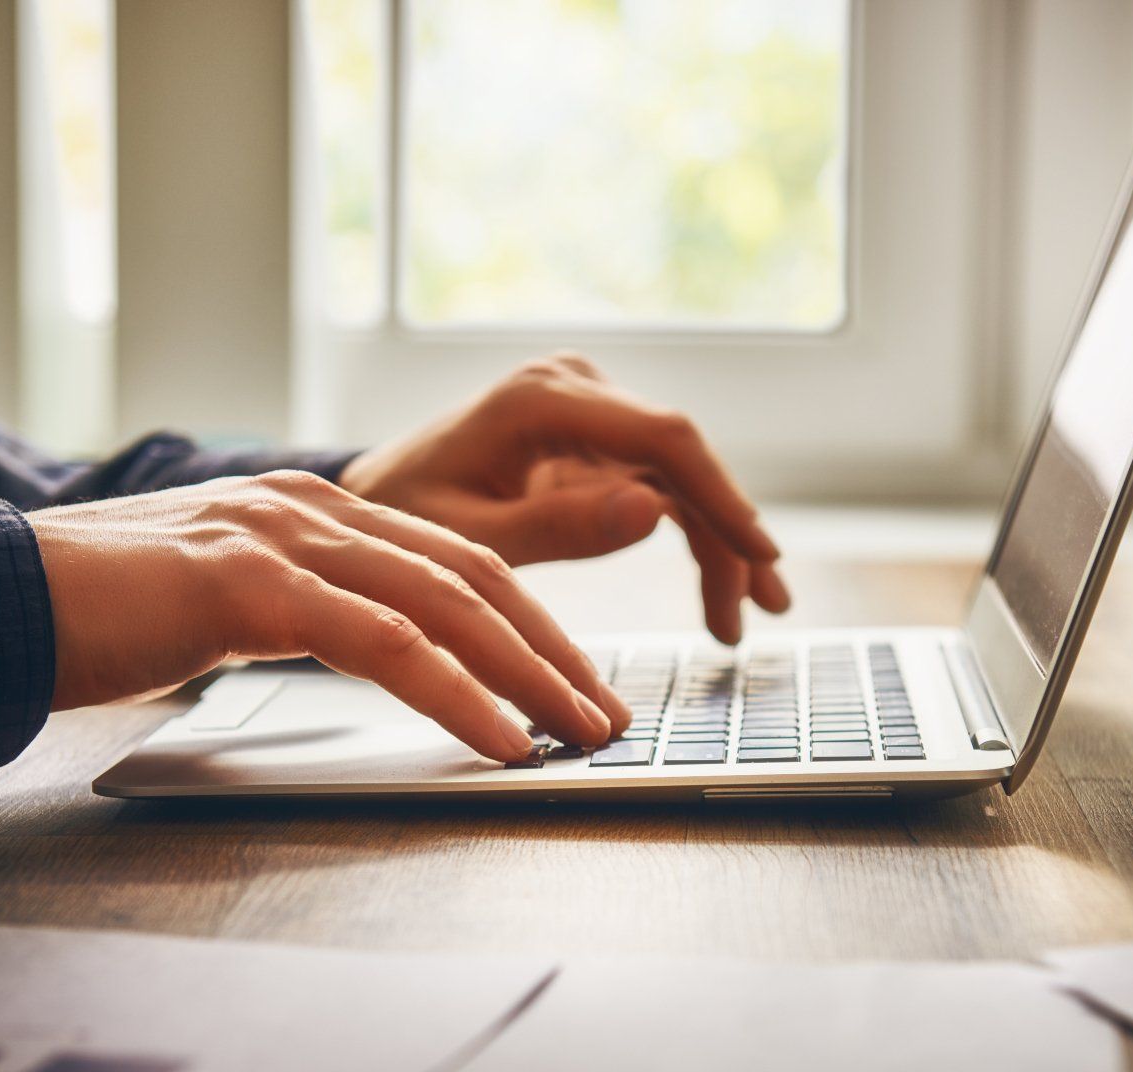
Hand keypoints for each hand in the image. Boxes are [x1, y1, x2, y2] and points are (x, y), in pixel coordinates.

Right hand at [29, 471, 629, 761]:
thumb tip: (376, 659)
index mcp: (316, 510)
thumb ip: (304, 611)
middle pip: (476, 576)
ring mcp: (283, 538)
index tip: (579, 682)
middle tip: (608, 714)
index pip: (458, 561)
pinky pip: (384, 641)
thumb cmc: (103, 615)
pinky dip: (456, 693)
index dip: (532, 624)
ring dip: (530, 676)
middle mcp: (314, 509)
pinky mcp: (251, 584)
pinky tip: (501, 739)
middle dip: (555, 651)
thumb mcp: (227, 603)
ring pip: (447, 603)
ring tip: (581, 733)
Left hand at [338, 354, 790, 643]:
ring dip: (718, 544)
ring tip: (741, 620)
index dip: (722, 497)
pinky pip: (659, 486)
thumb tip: (653, 512)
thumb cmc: (404, 519)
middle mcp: (575, 389)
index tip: (760, 554)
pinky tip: (718, 590)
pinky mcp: (594, 439)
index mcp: (540, 400)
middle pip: (682, 459)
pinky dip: (690, 537)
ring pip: (680, 478)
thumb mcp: (470, 540)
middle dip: (728, 536)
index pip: (662, 438)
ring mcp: (588, 410)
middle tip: (760, 611)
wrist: (372, 500)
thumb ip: (558, 529)